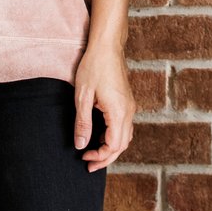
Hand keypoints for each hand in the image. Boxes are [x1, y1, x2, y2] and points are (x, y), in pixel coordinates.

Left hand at [72, 38, 134, 171]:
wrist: (107, 46)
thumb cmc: (93, 67)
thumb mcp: (82, 97)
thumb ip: (83, 123)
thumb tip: (81, 145)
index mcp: (118, 112)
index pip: (114, 146)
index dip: (99, 156)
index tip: (83, 156)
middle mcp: (128, 112)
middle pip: (122, 145)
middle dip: (106, 157)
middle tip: (88, 164)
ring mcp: (130, 106)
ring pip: (125, 137)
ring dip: (111, 148)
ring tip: (93, 152)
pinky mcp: (127, 102)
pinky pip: (124, 126)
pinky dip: (114, 136)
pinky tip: (100, 135)